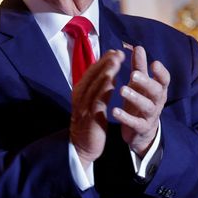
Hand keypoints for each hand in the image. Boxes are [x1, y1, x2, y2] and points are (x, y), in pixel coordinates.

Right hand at [70, 50, 125, 167]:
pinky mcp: (90, 116)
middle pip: (92, 75)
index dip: (103, 60)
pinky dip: (104, 90)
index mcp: (80, 90)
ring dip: (105, 72)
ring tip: (115, 62)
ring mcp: (84, 105)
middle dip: (105, 62)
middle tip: (117, 52)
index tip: (114, 51)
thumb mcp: (91, 102)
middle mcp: (80, 95)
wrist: (81, 145)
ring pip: (95, 85)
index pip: (92, 71)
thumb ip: (97, 87)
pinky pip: (97, 101)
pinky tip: (112, 83)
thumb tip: (107, 71)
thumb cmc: (89, 122)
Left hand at [113, 46, 169, 155]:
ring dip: (135, 98)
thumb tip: (138, 47)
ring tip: (122, 90)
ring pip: (147, 107)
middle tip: (133, 75)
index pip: (165, 80)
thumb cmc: (141, 101)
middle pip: (156, 92)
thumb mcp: (141, 85)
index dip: (161, 72)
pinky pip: (136, 123)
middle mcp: (157, 102)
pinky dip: (126, 118)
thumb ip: (140, 67)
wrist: (142, 132)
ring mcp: (150, 116)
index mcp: (158, 90)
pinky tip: (114, 111)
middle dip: (146, 83)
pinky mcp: (142, 128)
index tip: (154, 63)